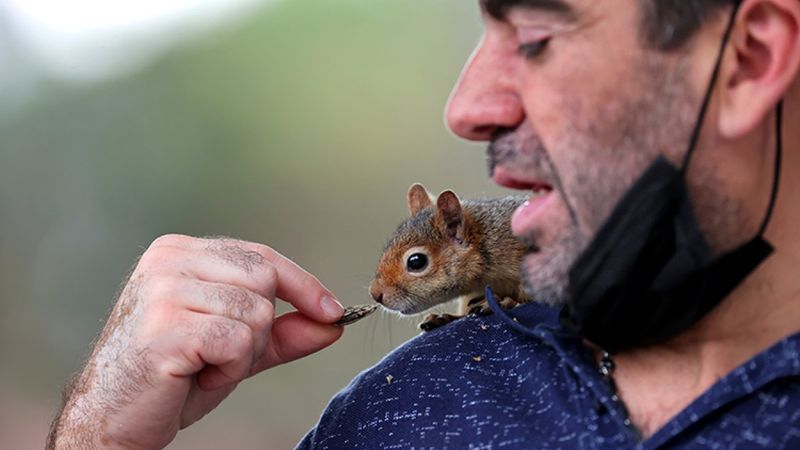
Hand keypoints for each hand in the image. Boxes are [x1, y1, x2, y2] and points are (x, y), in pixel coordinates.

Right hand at [47, 235, 344, 449]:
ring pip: (256, 313)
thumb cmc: (171, 378)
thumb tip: (333, 320)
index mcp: (180, 252)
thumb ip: (283, 331)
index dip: (302, 284)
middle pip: (264, 279)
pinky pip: (238, 341)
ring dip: (243, 354)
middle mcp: (168, 259)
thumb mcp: (236, 347)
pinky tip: (195, 375)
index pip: (260, 255)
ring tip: (204, 366)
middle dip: (261, 328)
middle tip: (223, 356)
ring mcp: (163, 289)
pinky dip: (230, 368)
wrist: (112, 418)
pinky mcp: (166, 325)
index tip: (331, 311)